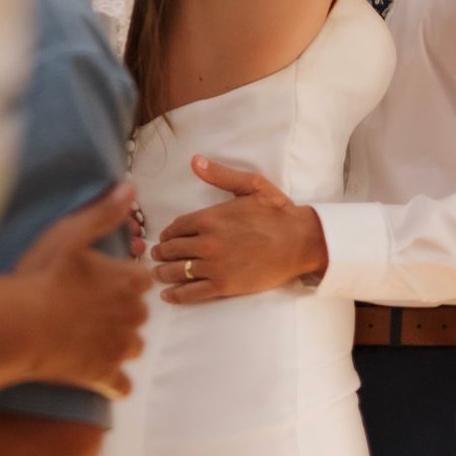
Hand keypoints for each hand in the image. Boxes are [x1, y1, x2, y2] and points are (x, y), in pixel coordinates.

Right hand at [14, 180, 149, 397]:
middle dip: (123, 310)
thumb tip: (131, 188)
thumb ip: (105, 213)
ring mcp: (119, 348)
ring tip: (94, 337)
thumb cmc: (43, 275)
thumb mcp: (72, 233)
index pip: (144, 278)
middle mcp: (133, 316)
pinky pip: (121, 386)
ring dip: (120, 342)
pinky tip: (102, 377)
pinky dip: (115, 382)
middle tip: (94, 307)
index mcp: (129, 281)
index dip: (126, 278)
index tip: (108, 278)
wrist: (21, 325)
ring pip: (133, 346)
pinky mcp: (103, 375)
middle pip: (140, 313)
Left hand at [150, 158, 327, 302]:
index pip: (177, 227)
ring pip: (178, 271)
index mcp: (210, 218)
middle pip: (173, 249)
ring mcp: (214, 266)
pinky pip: (192, 292)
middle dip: (161, 252)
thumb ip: (220, 175)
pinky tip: (168, 294)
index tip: (164, 237)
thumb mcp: (250, 185)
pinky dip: (177, 294)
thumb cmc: (277, 212)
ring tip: (157, 273)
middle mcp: (207, 242)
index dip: (168, 233)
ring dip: (163, 272)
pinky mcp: (223, 285)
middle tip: (155, 255)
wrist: (299, 242)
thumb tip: (195, 161)